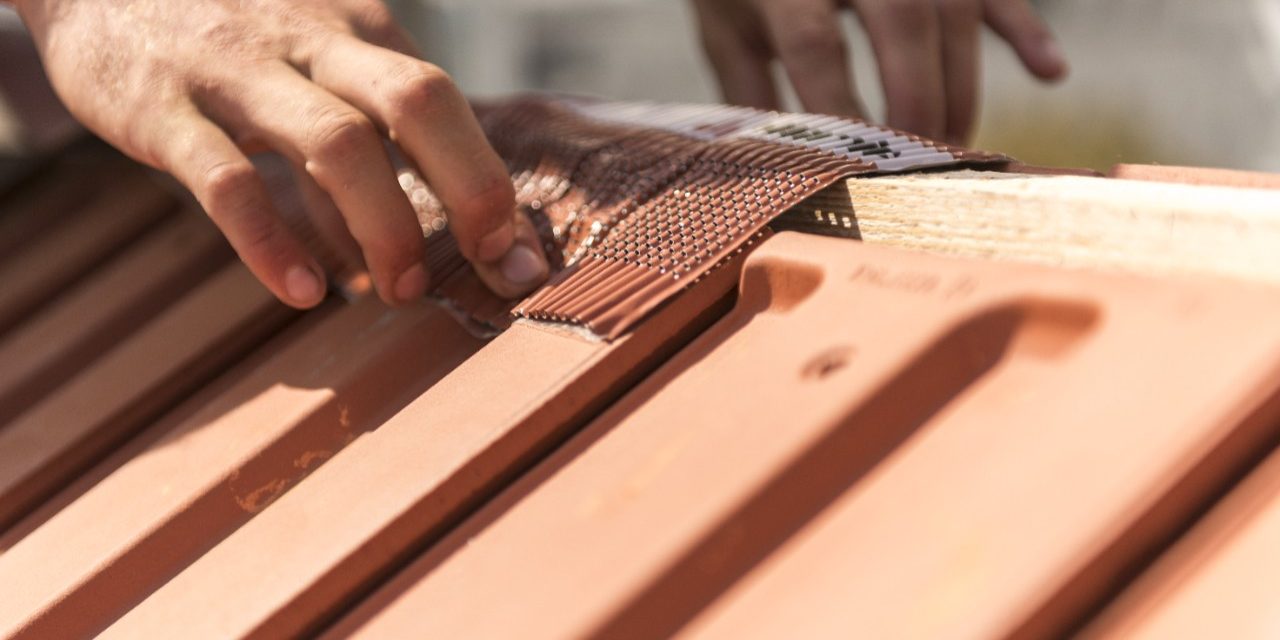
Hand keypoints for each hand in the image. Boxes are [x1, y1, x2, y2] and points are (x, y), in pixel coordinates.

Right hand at [11, 0, 548, 307]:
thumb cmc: (225, 35)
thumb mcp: (308, 62)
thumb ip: (356, 141)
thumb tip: (409, 239)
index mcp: (357, 30)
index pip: (446, 103)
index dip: (491, 181)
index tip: (521, 257)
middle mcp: (310, 40)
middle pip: (418, 102)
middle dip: (472, 188)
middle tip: (493, 265)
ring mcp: (236, 71)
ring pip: (336, 143)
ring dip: (384, 226)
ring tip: (399, 290)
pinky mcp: (162, 109)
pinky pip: (227, 181)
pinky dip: (272, 243)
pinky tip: (305, 293)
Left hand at [691, 0, 1067, 143]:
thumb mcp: (727, 25)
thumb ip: (746, 94)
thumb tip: (767, 175)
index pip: (816, 43)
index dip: (840, 109)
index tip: (853, 168)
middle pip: (902, 20)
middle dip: (916, 100)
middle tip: (919, 163)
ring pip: (954, 9)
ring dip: (960, 84)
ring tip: (951, 146)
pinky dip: (1025, 28)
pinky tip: (1049, 72)